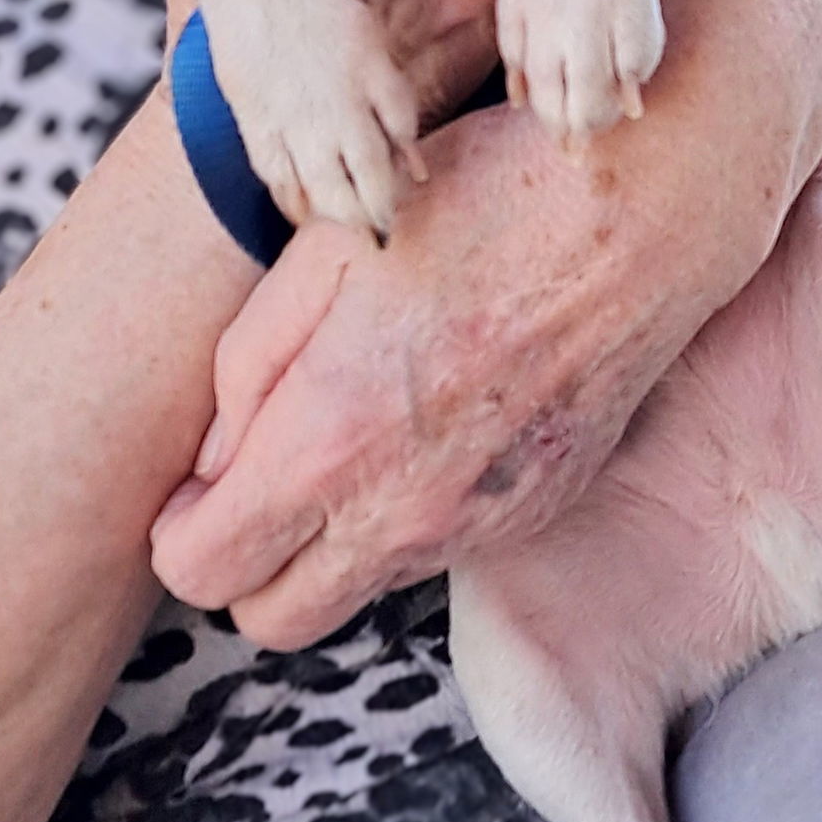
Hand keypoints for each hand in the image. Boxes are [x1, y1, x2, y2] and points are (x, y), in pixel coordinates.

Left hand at [151, 84, 739, 646]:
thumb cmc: (479, 202)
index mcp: (328, 439)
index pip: (203, 571)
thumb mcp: (325, 248)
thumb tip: (215, 458)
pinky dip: (410, 516)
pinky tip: (431, 421)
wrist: (641, 214)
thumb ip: (246, 362)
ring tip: (354, 427)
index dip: (180, 529)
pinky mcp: (531, 514)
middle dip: (245, 564)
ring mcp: (475, 525)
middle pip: (272, 619)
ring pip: (358, 592)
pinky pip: (438, 554)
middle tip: (258, 476)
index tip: (198, 482)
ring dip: (330, 542)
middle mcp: (400, 512)